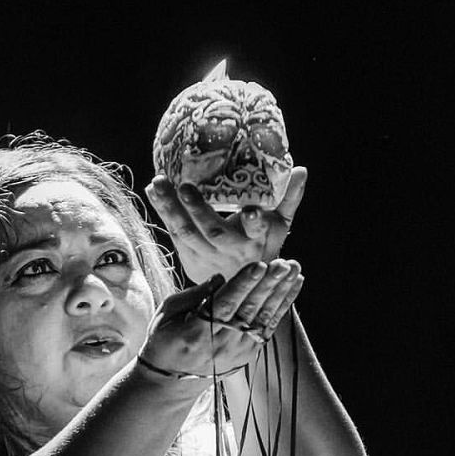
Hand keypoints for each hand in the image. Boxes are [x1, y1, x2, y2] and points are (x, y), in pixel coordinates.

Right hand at [137, 259, 303, 384]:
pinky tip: (292, 286)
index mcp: (196, 332)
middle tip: (283, 264)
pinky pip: (269, 327)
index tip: (259, 265)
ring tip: (293, 269)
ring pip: (263, 318)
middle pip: (248, 311)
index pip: (224, 305)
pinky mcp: (248, 354)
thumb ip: (193, 295)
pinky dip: (282, 306)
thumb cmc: (165, 340)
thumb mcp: (167, 314)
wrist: (171, 381)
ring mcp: (237, 351)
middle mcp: (220, 344)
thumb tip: (221, 278)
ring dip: (280, 293)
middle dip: (268, 285)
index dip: (243, 285)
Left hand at [145, 167, 307, 284]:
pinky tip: (153, 191)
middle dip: (199, 210)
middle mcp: (230, 251)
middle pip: (213, 232)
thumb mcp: (279, 226)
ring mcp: (206, 256)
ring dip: (171, 209)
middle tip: (185, 187)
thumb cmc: (261, 246)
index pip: (258, 232)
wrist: (236, 285)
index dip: (255, 224)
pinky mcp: (188, 256)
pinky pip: (173, 233)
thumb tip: (301, 170)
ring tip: (158, 184)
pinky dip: (162, 212)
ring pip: (187, 233)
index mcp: (256, 242)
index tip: (251, 212)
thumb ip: (289, 199)